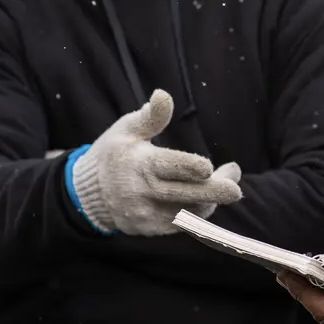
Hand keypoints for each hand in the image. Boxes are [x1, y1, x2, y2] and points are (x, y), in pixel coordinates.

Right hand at [69, 89, 243, 234]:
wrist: (87, 193)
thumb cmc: (114, 153)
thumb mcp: (126, 129)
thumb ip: (151, 117)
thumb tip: (164, 95)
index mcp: (138, 164)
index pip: (169, 167)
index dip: (191, 168)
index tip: (209, 167)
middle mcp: (141, 192)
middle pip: (184, 194)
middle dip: (214, 191)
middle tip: (236, 187)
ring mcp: (145, 214)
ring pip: (187, 212)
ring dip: (212, 201)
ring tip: (229, 184)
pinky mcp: (148, 229)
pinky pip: (180, 224)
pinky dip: (198, 213)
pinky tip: (210, 199)